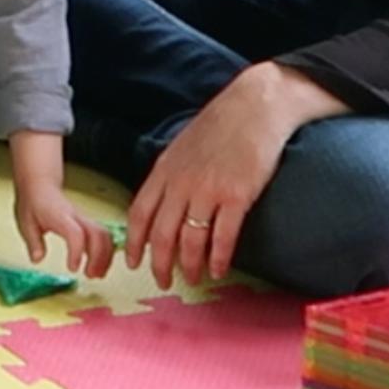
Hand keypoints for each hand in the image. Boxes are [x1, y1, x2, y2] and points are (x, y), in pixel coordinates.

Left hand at [14, 178, 112, 278]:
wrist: (40, 185)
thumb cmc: (33, 203)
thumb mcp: (25, 223)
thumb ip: (33, 242)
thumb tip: (37, 259)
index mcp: (59, 216)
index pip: (75, 233)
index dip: (77, 252)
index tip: (73, 268)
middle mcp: (75, 217)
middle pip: (97, 235)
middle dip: (98, 258)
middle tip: (90, 275)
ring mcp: (83, 219)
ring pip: (104, 235)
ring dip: (105, 256)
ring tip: (97, 274)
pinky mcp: (87, 223)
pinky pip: (103, 236)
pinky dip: (105, 252)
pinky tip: (98, 265)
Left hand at [124, 63, 335, 287]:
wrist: (255, 107)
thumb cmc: (221, 126)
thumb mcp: (182, 147)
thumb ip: (170, 175)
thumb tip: (161, 203)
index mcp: (164, 170)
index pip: (139, 213)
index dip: (134, 242)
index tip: (133, 262)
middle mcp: (181, 183)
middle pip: (161, 234)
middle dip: (160, 264)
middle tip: (163, 281)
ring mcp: (208, 190)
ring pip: (190, 240)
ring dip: (190, 266)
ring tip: (193, 279)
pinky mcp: (237, 196)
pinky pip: (223, 237)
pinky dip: (219, 258)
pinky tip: (219, 270)